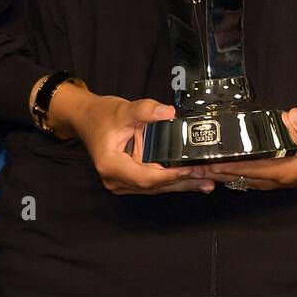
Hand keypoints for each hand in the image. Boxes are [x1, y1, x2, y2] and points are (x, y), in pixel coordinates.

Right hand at [53, 87, 214, 195]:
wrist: (87, 119)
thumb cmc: (102, 115)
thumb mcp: (123, 109)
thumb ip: (145, 110)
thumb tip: (168, 112)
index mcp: (111, 165)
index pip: (145, 177)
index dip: (169, 176)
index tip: (191, 169)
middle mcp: (116, 179)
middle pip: (154, 186)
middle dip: (183, 183)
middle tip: (209, 181)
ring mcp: (123, 181)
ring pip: (157, 186)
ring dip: (182, 184)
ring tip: (209, 183)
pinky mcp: (131, 177)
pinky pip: (155, 180)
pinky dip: (174, 179)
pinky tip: (194, 179)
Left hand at [202, 108, 296, 191]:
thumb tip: (292, 115)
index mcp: (283, 171)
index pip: (250, 169)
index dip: (230, 166)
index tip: (210, 162)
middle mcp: (272, 179)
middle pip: (239, 177)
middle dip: (217, 172)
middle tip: (193, 166)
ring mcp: (269, 180)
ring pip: (239, 179)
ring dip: (220, 174)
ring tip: (198, 166)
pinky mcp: (269, 178)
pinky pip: (245, 178)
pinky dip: (231, 173)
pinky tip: (218, 167)